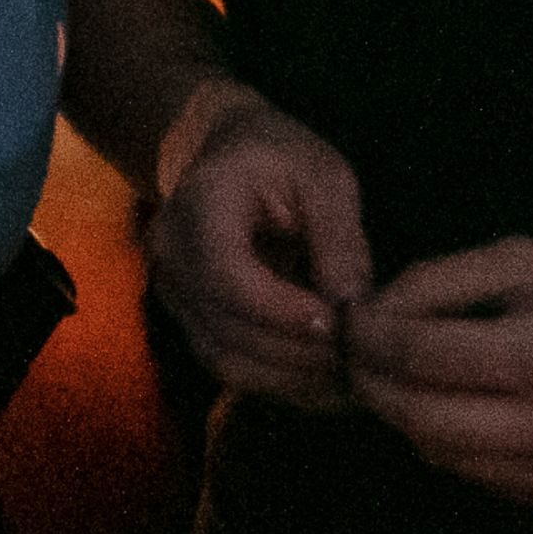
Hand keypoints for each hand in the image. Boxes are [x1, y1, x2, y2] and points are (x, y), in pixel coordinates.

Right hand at [151, 81, 375, 407]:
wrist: (221, 153)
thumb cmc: (278, 155)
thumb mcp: (321, 176)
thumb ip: (339, 238)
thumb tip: (356, 310)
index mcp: (199, 206)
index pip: (227, 277)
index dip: (281, 311)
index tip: (339, 324)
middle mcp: (172, 257)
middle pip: (228, 331)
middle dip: (298, 354)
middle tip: (360, 360)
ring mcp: (174, 295)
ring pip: (227, 361)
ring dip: (291, 379)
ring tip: (350, 377)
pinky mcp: (191, 321)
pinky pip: (232, 365)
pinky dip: (280, 380)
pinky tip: (326, 379)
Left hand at [342, 236, 532, 513]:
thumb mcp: (532, 260)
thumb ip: (444, 281)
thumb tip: (372, 310)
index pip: (422, 356)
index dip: (369, 336)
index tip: (346, 317)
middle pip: (418, 417)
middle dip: (369, 382)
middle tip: (350, 350)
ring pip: (436, 454)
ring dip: (400, 414)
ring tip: (389, 373)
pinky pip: (472, 473)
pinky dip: (444, 438)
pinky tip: (447, 401)